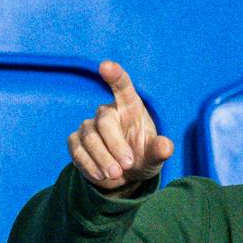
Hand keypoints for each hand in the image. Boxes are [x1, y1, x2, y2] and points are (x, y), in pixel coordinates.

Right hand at [69, 61, 173, 197]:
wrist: (124, 177)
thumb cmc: (142, 157)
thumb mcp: (154, 157)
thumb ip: (159, 150)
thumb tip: (166, 147)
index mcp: (130, 108)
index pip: (122, 87)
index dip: (115, 76)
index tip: (106, 66)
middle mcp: (107, 113)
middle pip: (105, 122)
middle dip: (115, 146)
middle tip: (126, 166)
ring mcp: (89, 126)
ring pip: (90, 139)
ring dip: (103, 159)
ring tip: (116, 175)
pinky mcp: (75, 142)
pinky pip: (78, 152)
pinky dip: (90, 166)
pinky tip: (102, 176)